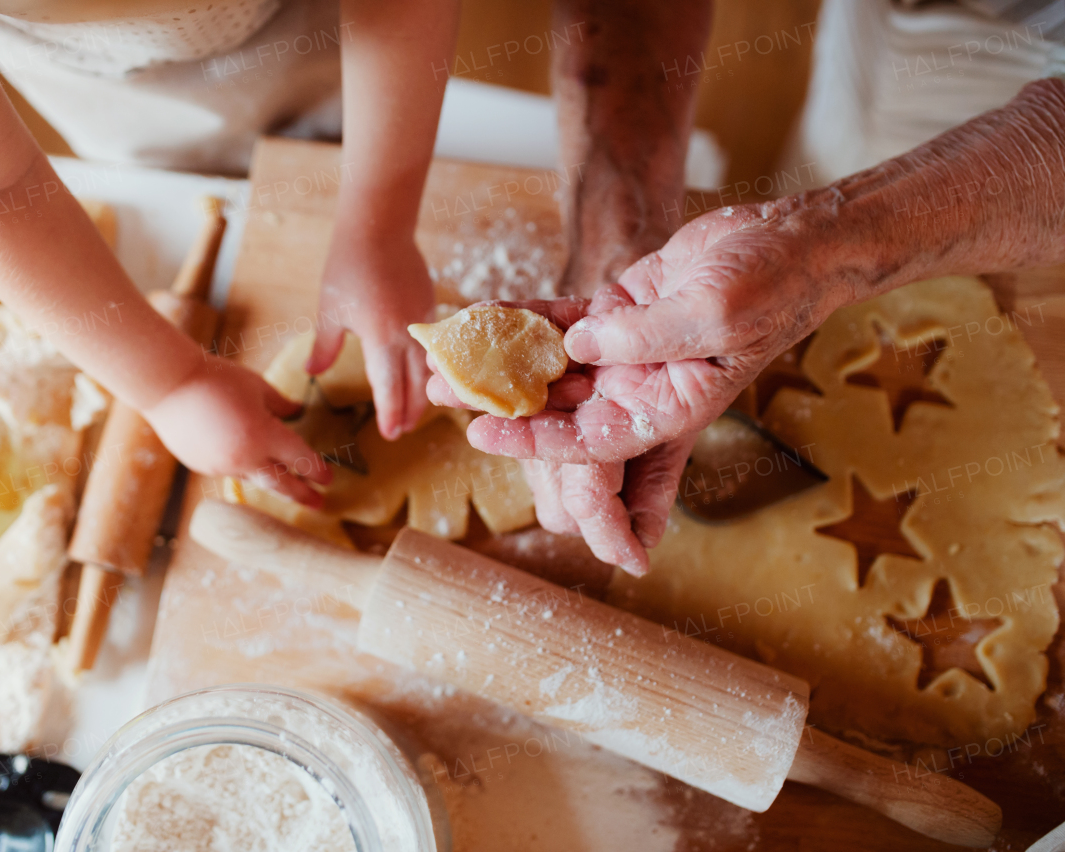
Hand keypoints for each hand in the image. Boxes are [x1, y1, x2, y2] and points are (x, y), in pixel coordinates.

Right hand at [142, 358, 332, 506]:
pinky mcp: (203, 467)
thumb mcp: (257, 386)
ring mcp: (222, 466)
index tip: (328, 479)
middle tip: (319, 503)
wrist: (168, 385)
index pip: (300, 459)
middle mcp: (245, 457)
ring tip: (286, 486)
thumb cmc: (217, 379)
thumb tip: (297, 413)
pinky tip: (246, 458)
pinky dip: (243, 466)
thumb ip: (282, 405)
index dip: (317, 470)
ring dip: (272, 481)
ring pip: (254, 478)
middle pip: (281, 484)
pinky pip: (230, 471)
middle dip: (302, 495)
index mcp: (263, 435)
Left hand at [308, 226, 434, 439]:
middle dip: (410, 411)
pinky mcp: (432, 307)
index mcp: (381, 336)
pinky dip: (429, 367)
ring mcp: (425, 320)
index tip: (389, 434)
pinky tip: (424, 375)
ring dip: (422, 392)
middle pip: (416, 384)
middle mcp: (408, 333)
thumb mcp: (329, 309)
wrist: (379, 226)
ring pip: (429, 368)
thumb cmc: (349, 266)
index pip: (389, 387)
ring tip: (414, 412)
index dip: (390, 413)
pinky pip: (434, 347)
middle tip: (401, 432)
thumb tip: (311, 373)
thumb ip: (324, 346)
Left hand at [465, 204, 843, 466]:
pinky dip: (523, 319)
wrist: (791, 241)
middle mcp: (641, 387)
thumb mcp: (714, 313)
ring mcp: (627, 351)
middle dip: (499, 404)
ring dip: (501, 362)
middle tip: (440, 393)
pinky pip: (562, 321)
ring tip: (446, 357)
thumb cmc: (773, 284)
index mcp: (670, 406)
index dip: (536, 440)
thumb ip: (645, 337)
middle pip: (559, 408)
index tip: (483, 435)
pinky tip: (481, 314)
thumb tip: (579, 347)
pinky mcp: (619, 313)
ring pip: (552, 366)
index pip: (593, 440)